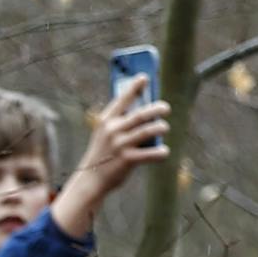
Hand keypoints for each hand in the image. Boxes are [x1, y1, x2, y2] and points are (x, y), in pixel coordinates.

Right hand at [50, 80, 171, 237]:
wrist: (91, 179)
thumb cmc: (103, 153)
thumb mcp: (104, 133)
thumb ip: (120, 122)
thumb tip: (145, 111)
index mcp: (106, 120)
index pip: (122, 99)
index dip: (134, 87)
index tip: (145, 77)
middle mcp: (113, 130)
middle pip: (140, 114)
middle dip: (156, 109)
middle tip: (166, 107)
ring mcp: (120, 145)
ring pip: (146, 131)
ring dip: (159, 128)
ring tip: (165, 127)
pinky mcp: (127, 160)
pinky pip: (148, 154)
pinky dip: (159, 153)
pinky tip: (164, 151)